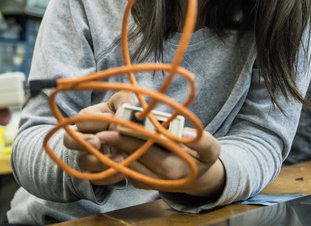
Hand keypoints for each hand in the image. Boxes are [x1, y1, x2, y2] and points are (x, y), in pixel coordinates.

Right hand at [62, 91, 136, 184]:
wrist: (132, 137)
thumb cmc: (123, 114)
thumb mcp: (124, 102)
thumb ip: (123, 101)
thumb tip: (121, 113)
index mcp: (86, 118)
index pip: (81, 119)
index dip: (94, 120)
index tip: (110, 118)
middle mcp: (82, 137)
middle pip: (69, 141)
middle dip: (82, 142)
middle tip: (97, 142)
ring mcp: (88, 156)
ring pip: (83, 162)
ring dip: (99, 162)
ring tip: (120, 159)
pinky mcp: (97, 172)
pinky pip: (96, 179)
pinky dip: (108, 177)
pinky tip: (123, 173)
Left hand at [91, 126, 225, 196]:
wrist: (200, 178)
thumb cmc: (203, 158)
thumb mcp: (210, 148)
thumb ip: (201, 141)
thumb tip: (186, 134)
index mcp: (173, 169)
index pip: (146, 151)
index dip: (128, 138)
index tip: (113, 126)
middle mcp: (158, 180)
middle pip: (131, 159)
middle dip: (116, 144)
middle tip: (100, 130)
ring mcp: (148, 183)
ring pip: (125, 167)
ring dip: (113, 152)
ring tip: (101, 137)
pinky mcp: (142, 183)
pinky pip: (126, 170)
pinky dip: (118, 158)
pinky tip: (112, 144)